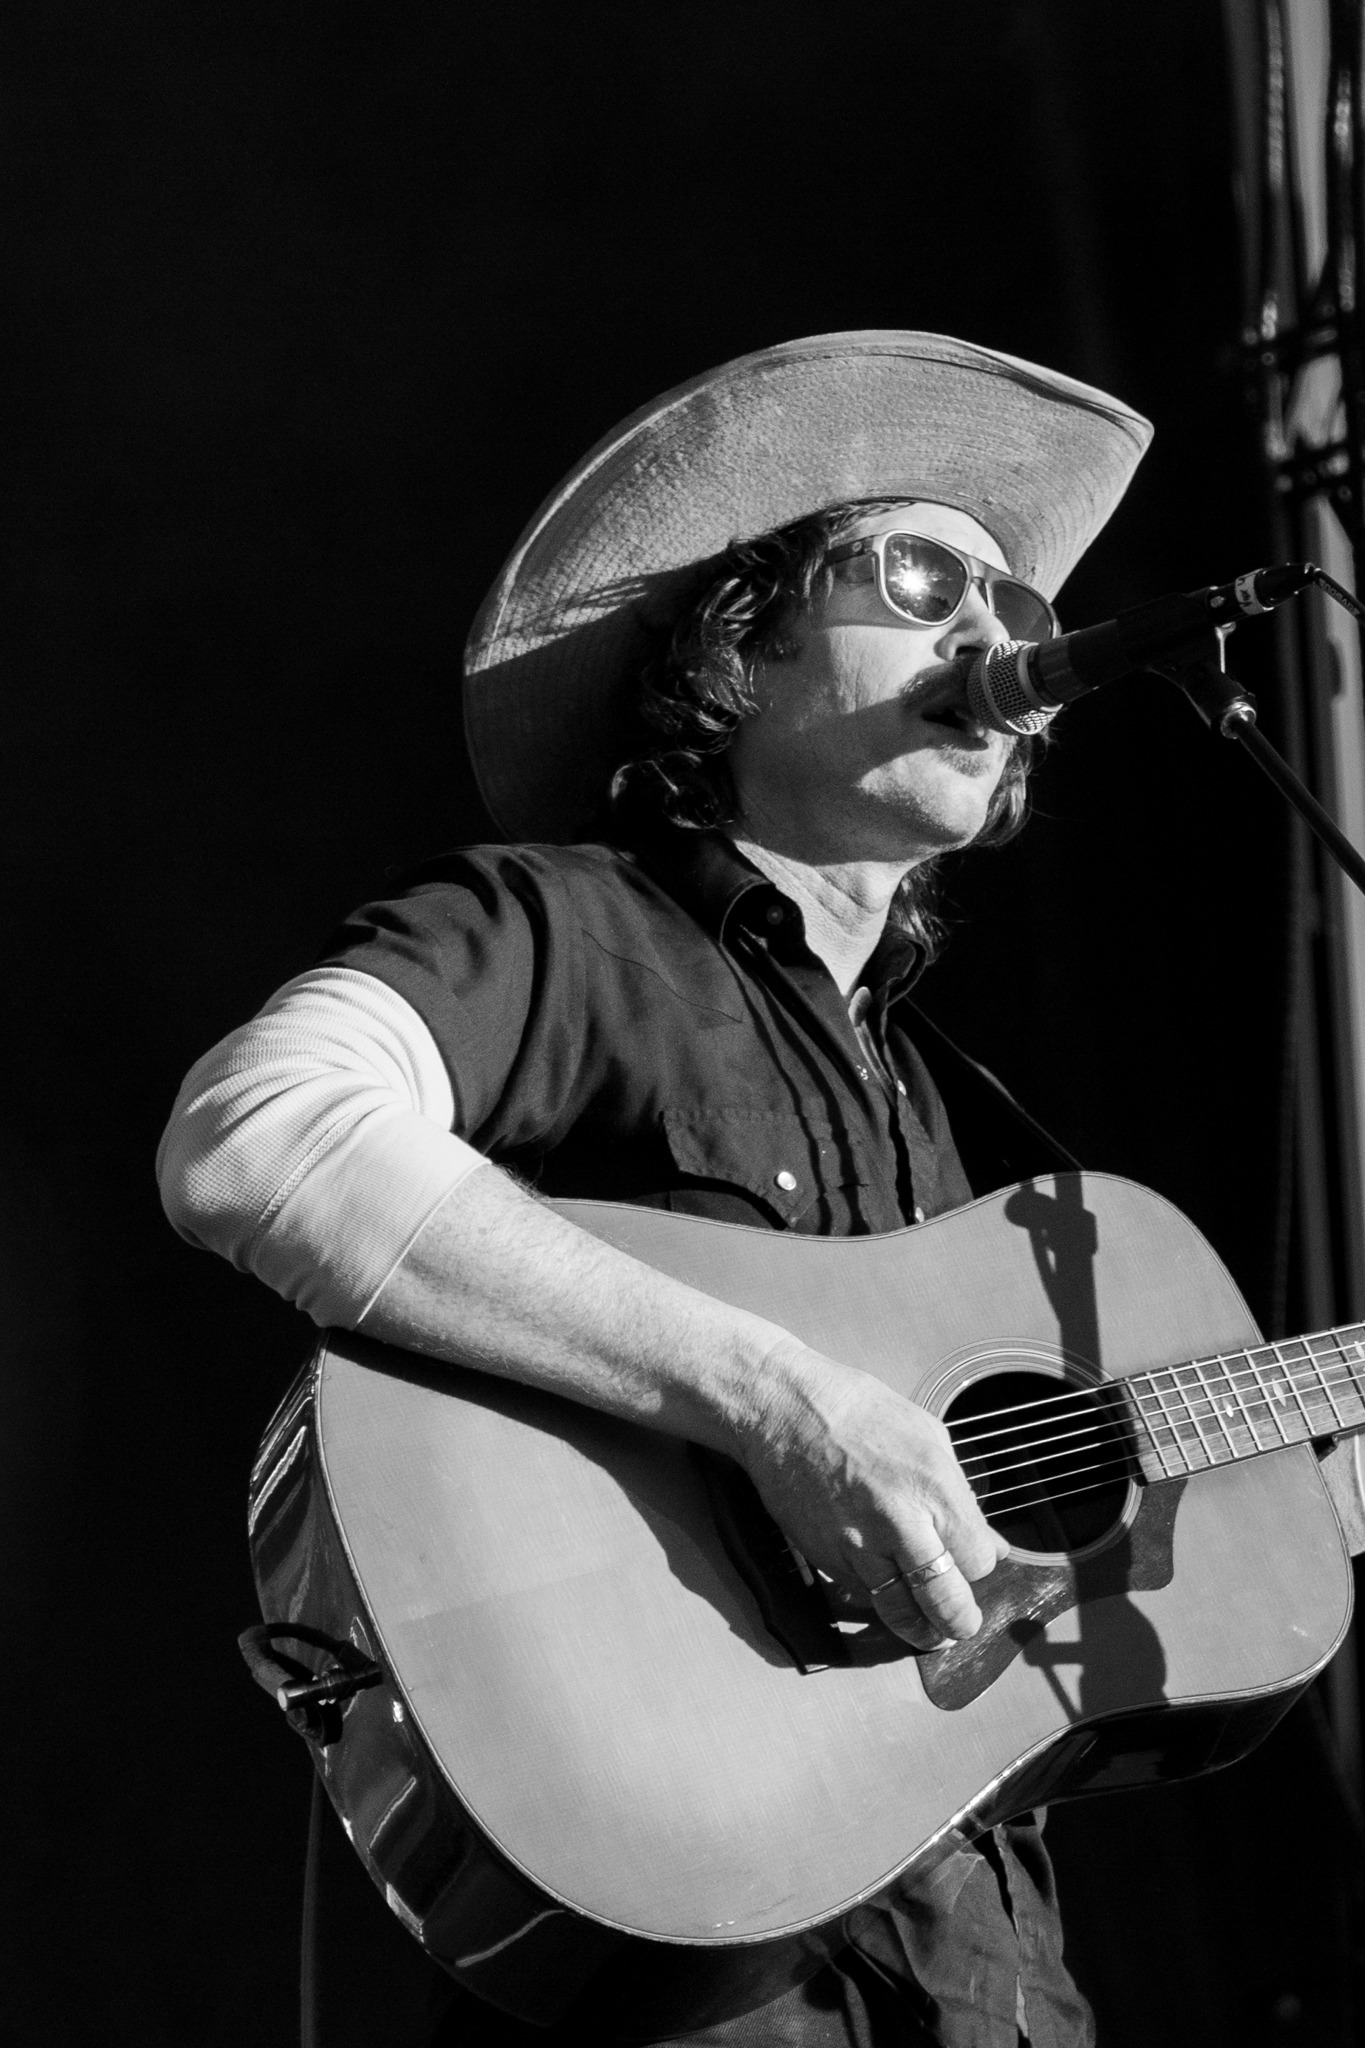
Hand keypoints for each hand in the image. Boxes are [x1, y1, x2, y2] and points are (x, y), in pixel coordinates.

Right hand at [738, 1335, 1008, 1647]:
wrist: (783, 1410)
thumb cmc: (856, 1409)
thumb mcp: (927, 1436)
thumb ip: (960, 1494)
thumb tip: (986, 1539)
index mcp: (932, 1485)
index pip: (977, 1559)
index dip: (980, 1564)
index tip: (974, 1560)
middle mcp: (898, 1521)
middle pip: (945, 1602)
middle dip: (960, 1622)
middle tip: (963, 1626)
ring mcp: (858, 1544)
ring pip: (900, 1613)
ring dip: (920, 1627)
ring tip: (931, 1631)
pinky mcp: (826, 1557)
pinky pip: (862, 1594)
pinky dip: (878, 1599)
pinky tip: (886, 1591)